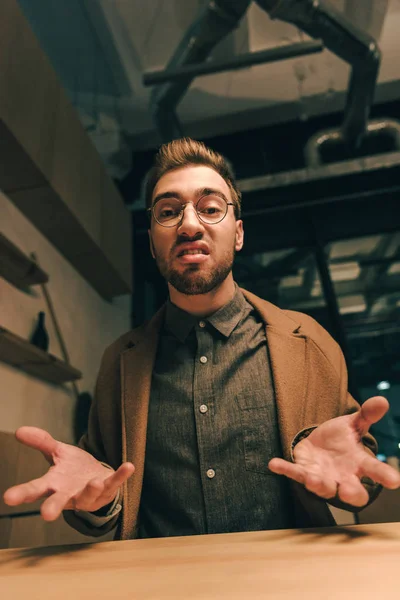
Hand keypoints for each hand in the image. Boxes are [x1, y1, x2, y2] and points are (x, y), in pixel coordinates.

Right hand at [3, 427, 134, 520]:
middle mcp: (69, 494)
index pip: (35, 489)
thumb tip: (19, 430)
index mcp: (54, 484)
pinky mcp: (107, 490)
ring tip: (94, 483)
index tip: (9, 498)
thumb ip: (41, 442)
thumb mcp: (57, 452)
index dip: (22, 494)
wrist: (96, 477)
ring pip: (89, 496)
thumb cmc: (72, 469)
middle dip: (53, 507)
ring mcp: (89, 494)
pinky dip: (121, 475)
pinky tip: (129, 466)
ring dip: (91, 490)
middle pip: (58, 501)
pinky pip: (114, 483)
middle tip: (46, 515)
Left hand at [269, 396, 399, 506]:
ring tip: (313, 480)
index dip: (383, 476)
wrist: (319, 444)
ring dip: (318, 484)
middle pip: (351, 492)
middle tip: (350, 493)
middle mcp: (342, 476)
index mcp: (358, 463)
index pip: (374, 471)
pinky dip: (285, 469)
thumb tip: (382, 399)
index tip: (394, 481)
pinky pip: (294, 473)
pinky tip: (273, 464)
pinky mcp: (303, 472)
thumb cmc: (341, 439)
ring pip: (322, 487)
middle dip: (351, 494)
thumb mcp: (353, 424)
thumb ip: (367, 415)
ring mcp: (322, 477)